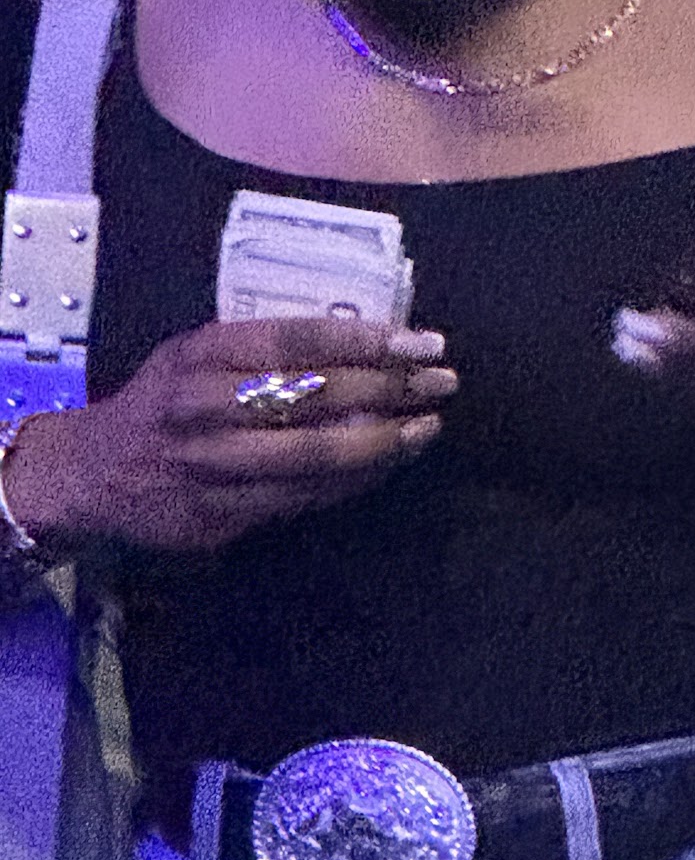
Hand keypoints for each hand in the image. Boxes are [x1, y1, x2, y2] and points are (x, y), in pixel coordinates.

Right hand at [4, 319, 456, 552]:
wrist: (88, 474)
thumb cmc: (162, 398)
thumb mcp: (197, 350)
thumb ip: (264, 346)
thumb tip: (363, 339)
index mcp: (202, 355)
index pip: (296, 342)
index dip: (364, 340)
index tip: (419, 339)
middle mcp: (204, 409)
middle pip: (313, 399)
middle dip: (389, 389)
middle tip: (442, 379)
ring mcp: (211, 470)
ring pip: (313, 458)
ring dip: (382, 443)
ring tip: (428, 426)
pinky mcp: (217, 519)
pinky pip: (300, 500)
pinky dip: (351, 482)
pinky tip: (388, 464)